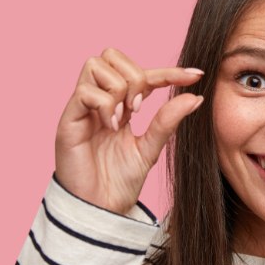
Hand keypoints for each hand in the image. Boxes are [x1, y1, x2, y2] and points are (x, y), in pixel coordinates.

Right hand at [54, 47, 203, 214]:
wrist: (100, 208)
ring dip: (118, 89)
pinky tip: (111, 126)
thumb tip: (196, 98)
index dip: (169, 72)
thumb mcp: (150, 148)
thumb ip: (168, 122)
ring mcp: (82, 109)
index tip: (197, 76)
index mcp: (121, 106)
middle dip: (135, 76)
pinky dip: (105, 105)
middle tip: (140, 108)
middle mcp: (100, 102)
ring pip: (96, 65)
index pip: (143, 75)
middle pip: (112, 55)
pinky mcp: (68, 120)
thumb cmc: (119, 182)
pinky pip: (85, 92)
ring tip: (124, 119)